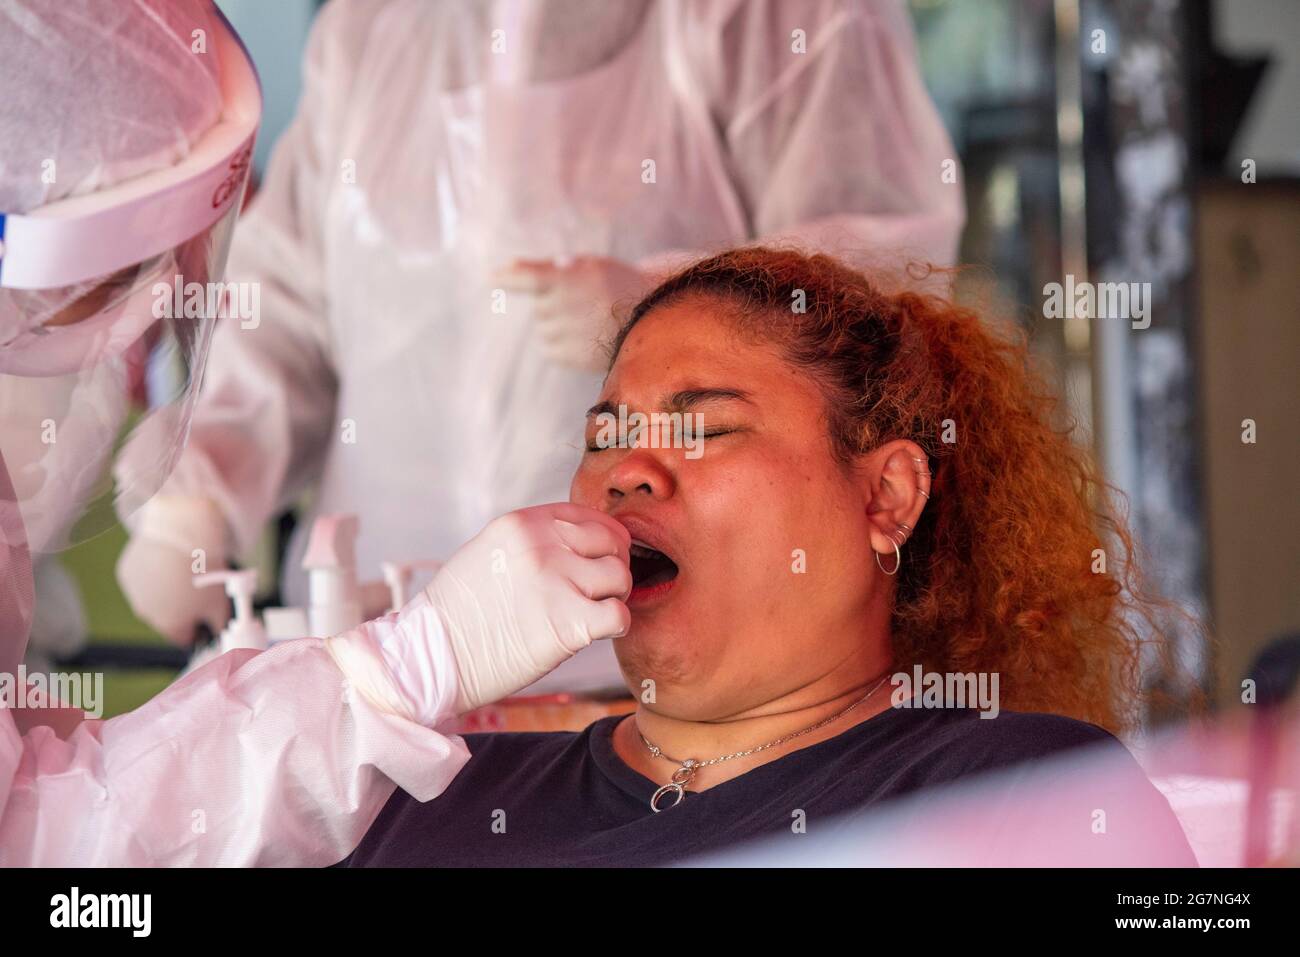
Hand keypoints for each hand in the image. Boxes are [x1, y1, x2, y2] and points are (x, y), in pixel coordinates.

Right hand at [117, 496, 229, 645]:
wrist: (182, 536)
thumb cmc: (203, 572)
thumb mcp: (221, 603)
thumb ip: (219, 625)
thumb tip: (219, 633)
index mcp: (170, 626)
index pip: (184, 639)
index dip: (198, 629)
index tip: (206, 616)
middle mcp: (146, 615)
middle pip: (166, 619)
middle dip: (181, 609)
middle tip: (197, 588)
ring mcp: (133, 594)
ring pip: (152, 599)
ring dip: (165, 591)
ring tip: (183, 572)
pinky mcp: (126, 573)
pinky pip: (142, 579)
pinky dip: (153, 573)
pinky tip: (166, 560)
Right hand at [325, 504, 631, 722]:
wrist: (432, 656)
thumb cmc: (458, 612)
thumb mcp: (489, 551)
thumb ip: (532, 541)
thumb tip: (577, 543)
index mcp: (523, 523)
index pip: (589, 516)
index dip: (604, 539)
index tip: (599, 559)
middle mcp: (542, 545)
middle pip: (612, 543)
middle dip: (612, 566)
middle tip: (597, 590)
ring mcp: (556, 581)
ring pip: (621, 577)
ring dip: (614, 596)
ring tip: (594, 611)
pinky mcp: (568, 622)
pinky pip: (619, 615)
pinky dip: (615, 626)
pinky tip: (596, 632)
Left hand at [494, 255, 646, 371]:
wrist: (652, 317)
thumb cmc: (615, 286)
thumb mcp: (588, 267)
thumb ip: (551, 269)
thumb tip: (506, 272)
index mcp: (571, 278)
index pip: (530, 277)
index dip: (509, 277)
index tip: (491, 278)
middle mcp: (568, 305)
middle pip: (540, 307)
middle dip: (554, 302)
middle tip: (585, 301)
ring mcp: (571, 333)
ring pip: (544, 329)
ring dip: (559, 323)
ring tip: (590, 320)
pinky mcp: (574, 357)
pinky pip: (550, 349)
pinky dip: (562, 343)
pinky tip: (586, 336)